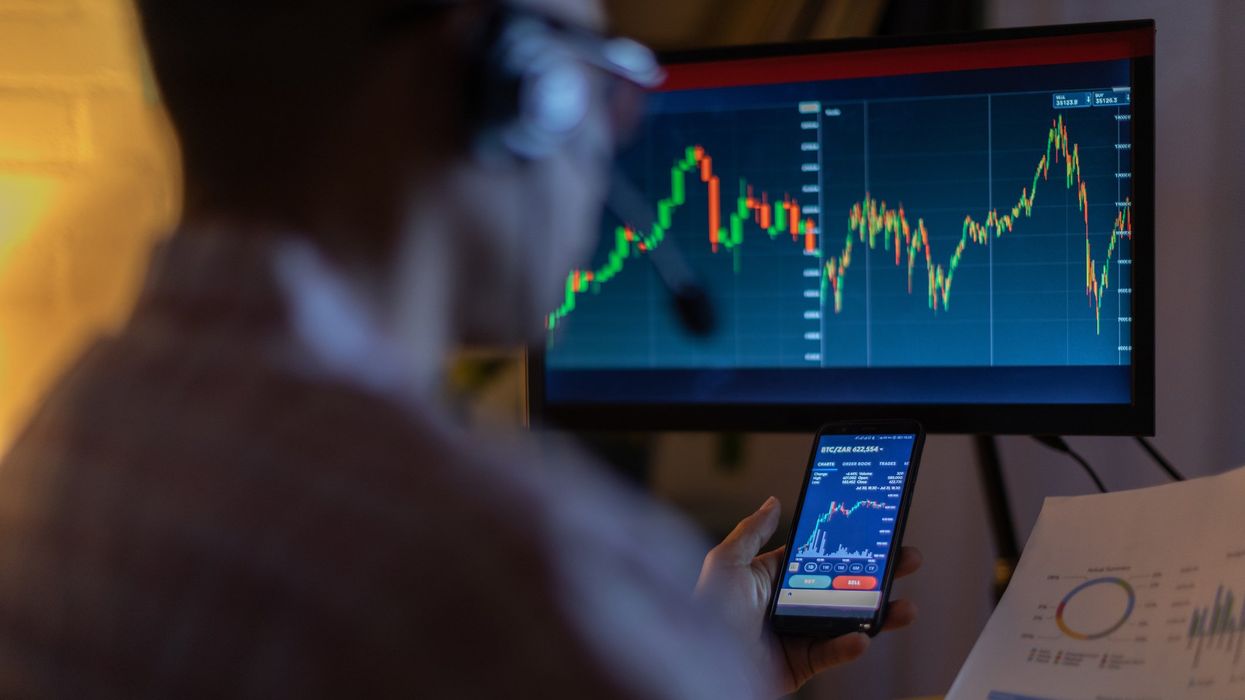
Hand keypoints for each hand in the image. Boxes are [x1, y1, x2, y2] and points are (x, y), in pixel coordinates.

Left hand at [695, 497, 921, 695]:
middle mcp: (792, 604)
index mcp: (776, 578)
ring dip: (879, 615)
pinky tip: (863, 637)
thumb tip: (773, 502)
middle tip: (907, 560)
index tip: (877, 532)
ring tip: (904, 607)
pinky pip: (832, 653)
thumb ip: (753, 531)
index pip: (822, 557)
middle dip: (880, 575)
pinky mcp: (802, 663)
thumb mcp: (727, 561)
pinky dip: (850, 646)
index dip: (850, 545)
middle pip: (845, 586)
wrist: (699, 661)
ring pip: (849, 622)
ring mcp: (800, 634)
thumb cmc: (706, 610)